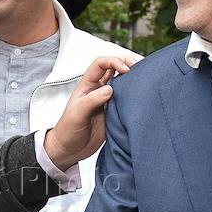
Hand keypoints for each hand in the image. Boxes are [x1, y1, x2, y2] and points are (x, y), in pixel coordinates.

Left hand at [43, 55, 133, 170]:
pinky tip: (140, 99)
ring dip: (132, 80)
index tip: (125, 69)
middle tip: (138, 69)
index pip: (101, 64)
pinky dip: (134, 97)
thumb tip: (110, 89)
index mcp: (87, 86)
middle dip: (127, 65)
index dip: (113, 61)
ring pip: (122, 84)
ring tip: (143, 81)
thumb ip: (92, 100)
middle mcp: (98, 90)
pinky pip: (126, 101)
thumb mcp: (77, 114)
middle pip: (115, 69)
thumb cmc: (68, 130)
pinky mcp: (114, 113)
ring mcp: (107, 101)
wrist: (70, 150)